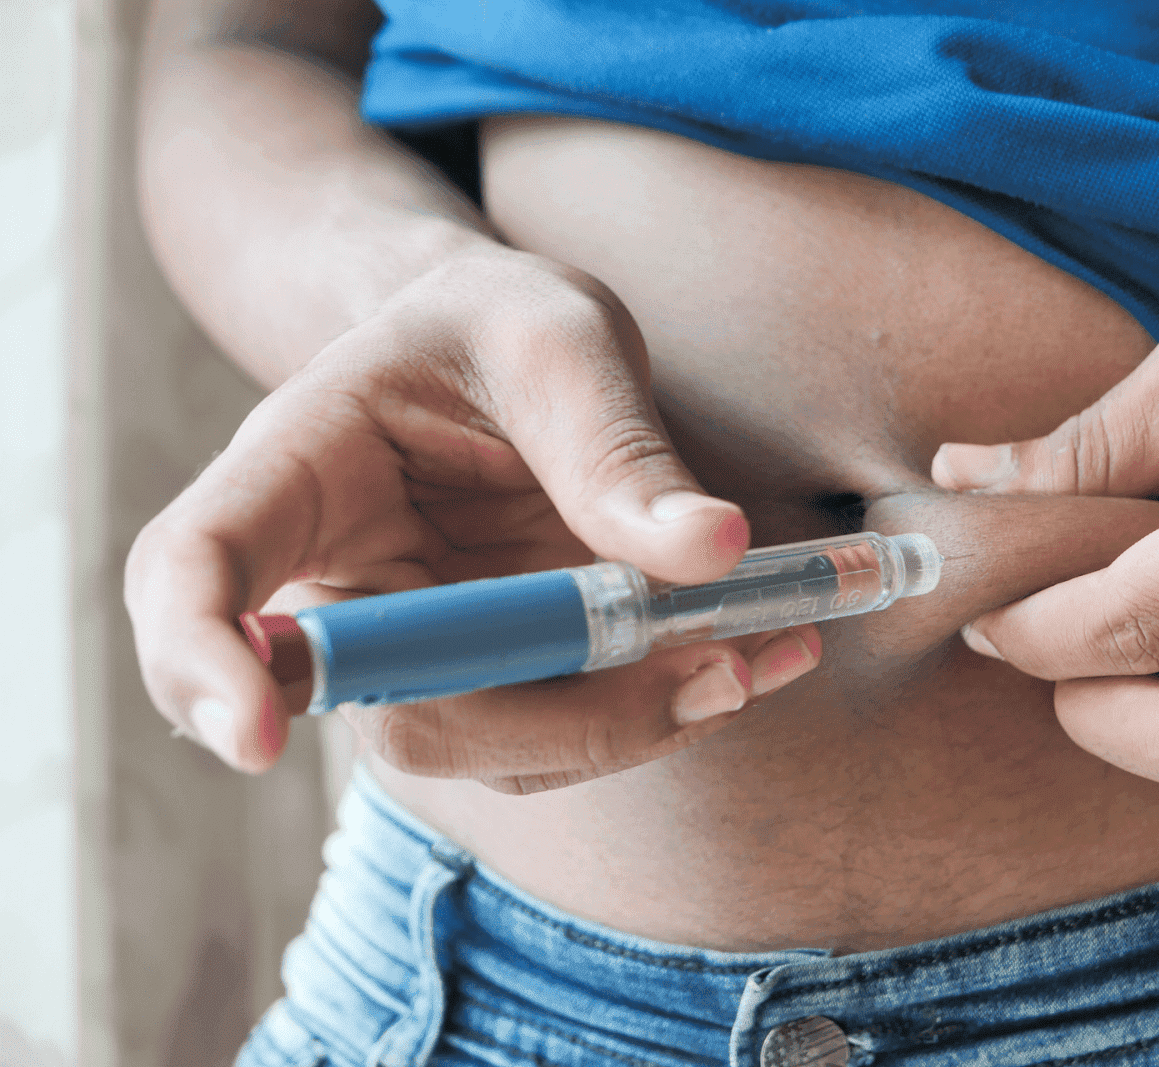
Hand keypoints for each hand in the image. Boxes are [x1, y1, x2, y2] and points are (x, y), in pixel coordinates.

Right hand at [125, 244, 820, 790]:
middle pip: (389, 706)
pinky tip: (749, 658)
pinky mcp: (491, 676)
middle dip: (554, 716)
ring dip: (631, 725)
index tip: (250, 740)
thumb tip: (711, 551)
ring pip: (489, 743)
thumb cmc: (503, 322)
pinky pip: (555, 731)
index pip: (195, 574)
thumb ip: (616, 442)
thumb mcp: (563, 339)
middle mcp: (336, 581)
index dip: (200, 666)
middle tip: (714, 675)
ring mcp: (414, 646)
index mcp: (295, 468)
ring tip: (760, 655)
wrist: (512, 351)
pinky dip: (656, 711)